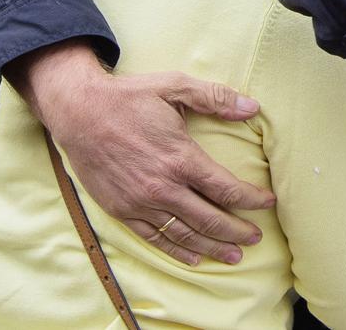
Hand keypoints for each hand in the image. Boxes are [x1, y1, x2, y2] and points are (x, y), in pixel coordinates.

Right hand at [14, 42, 274, 267]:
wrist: (78, 112)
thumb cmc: (128, 97)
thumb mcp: (174, 86)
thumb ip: (214, 97)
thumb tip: (252, 107)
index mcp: (180, 157)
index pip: (226, 188)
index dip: (251, 198)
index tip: (267, 201)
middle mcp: (163, 186)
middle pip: (210, 219)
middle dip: (237, 230)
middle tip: (256, 237)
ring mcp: (141, 202)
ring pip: (185, 234)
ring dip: (212, 247)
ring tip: (234, 255)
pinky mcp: (122, 211)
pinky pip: (155, 238)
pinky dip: (177, 251)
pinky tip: (194, 257)